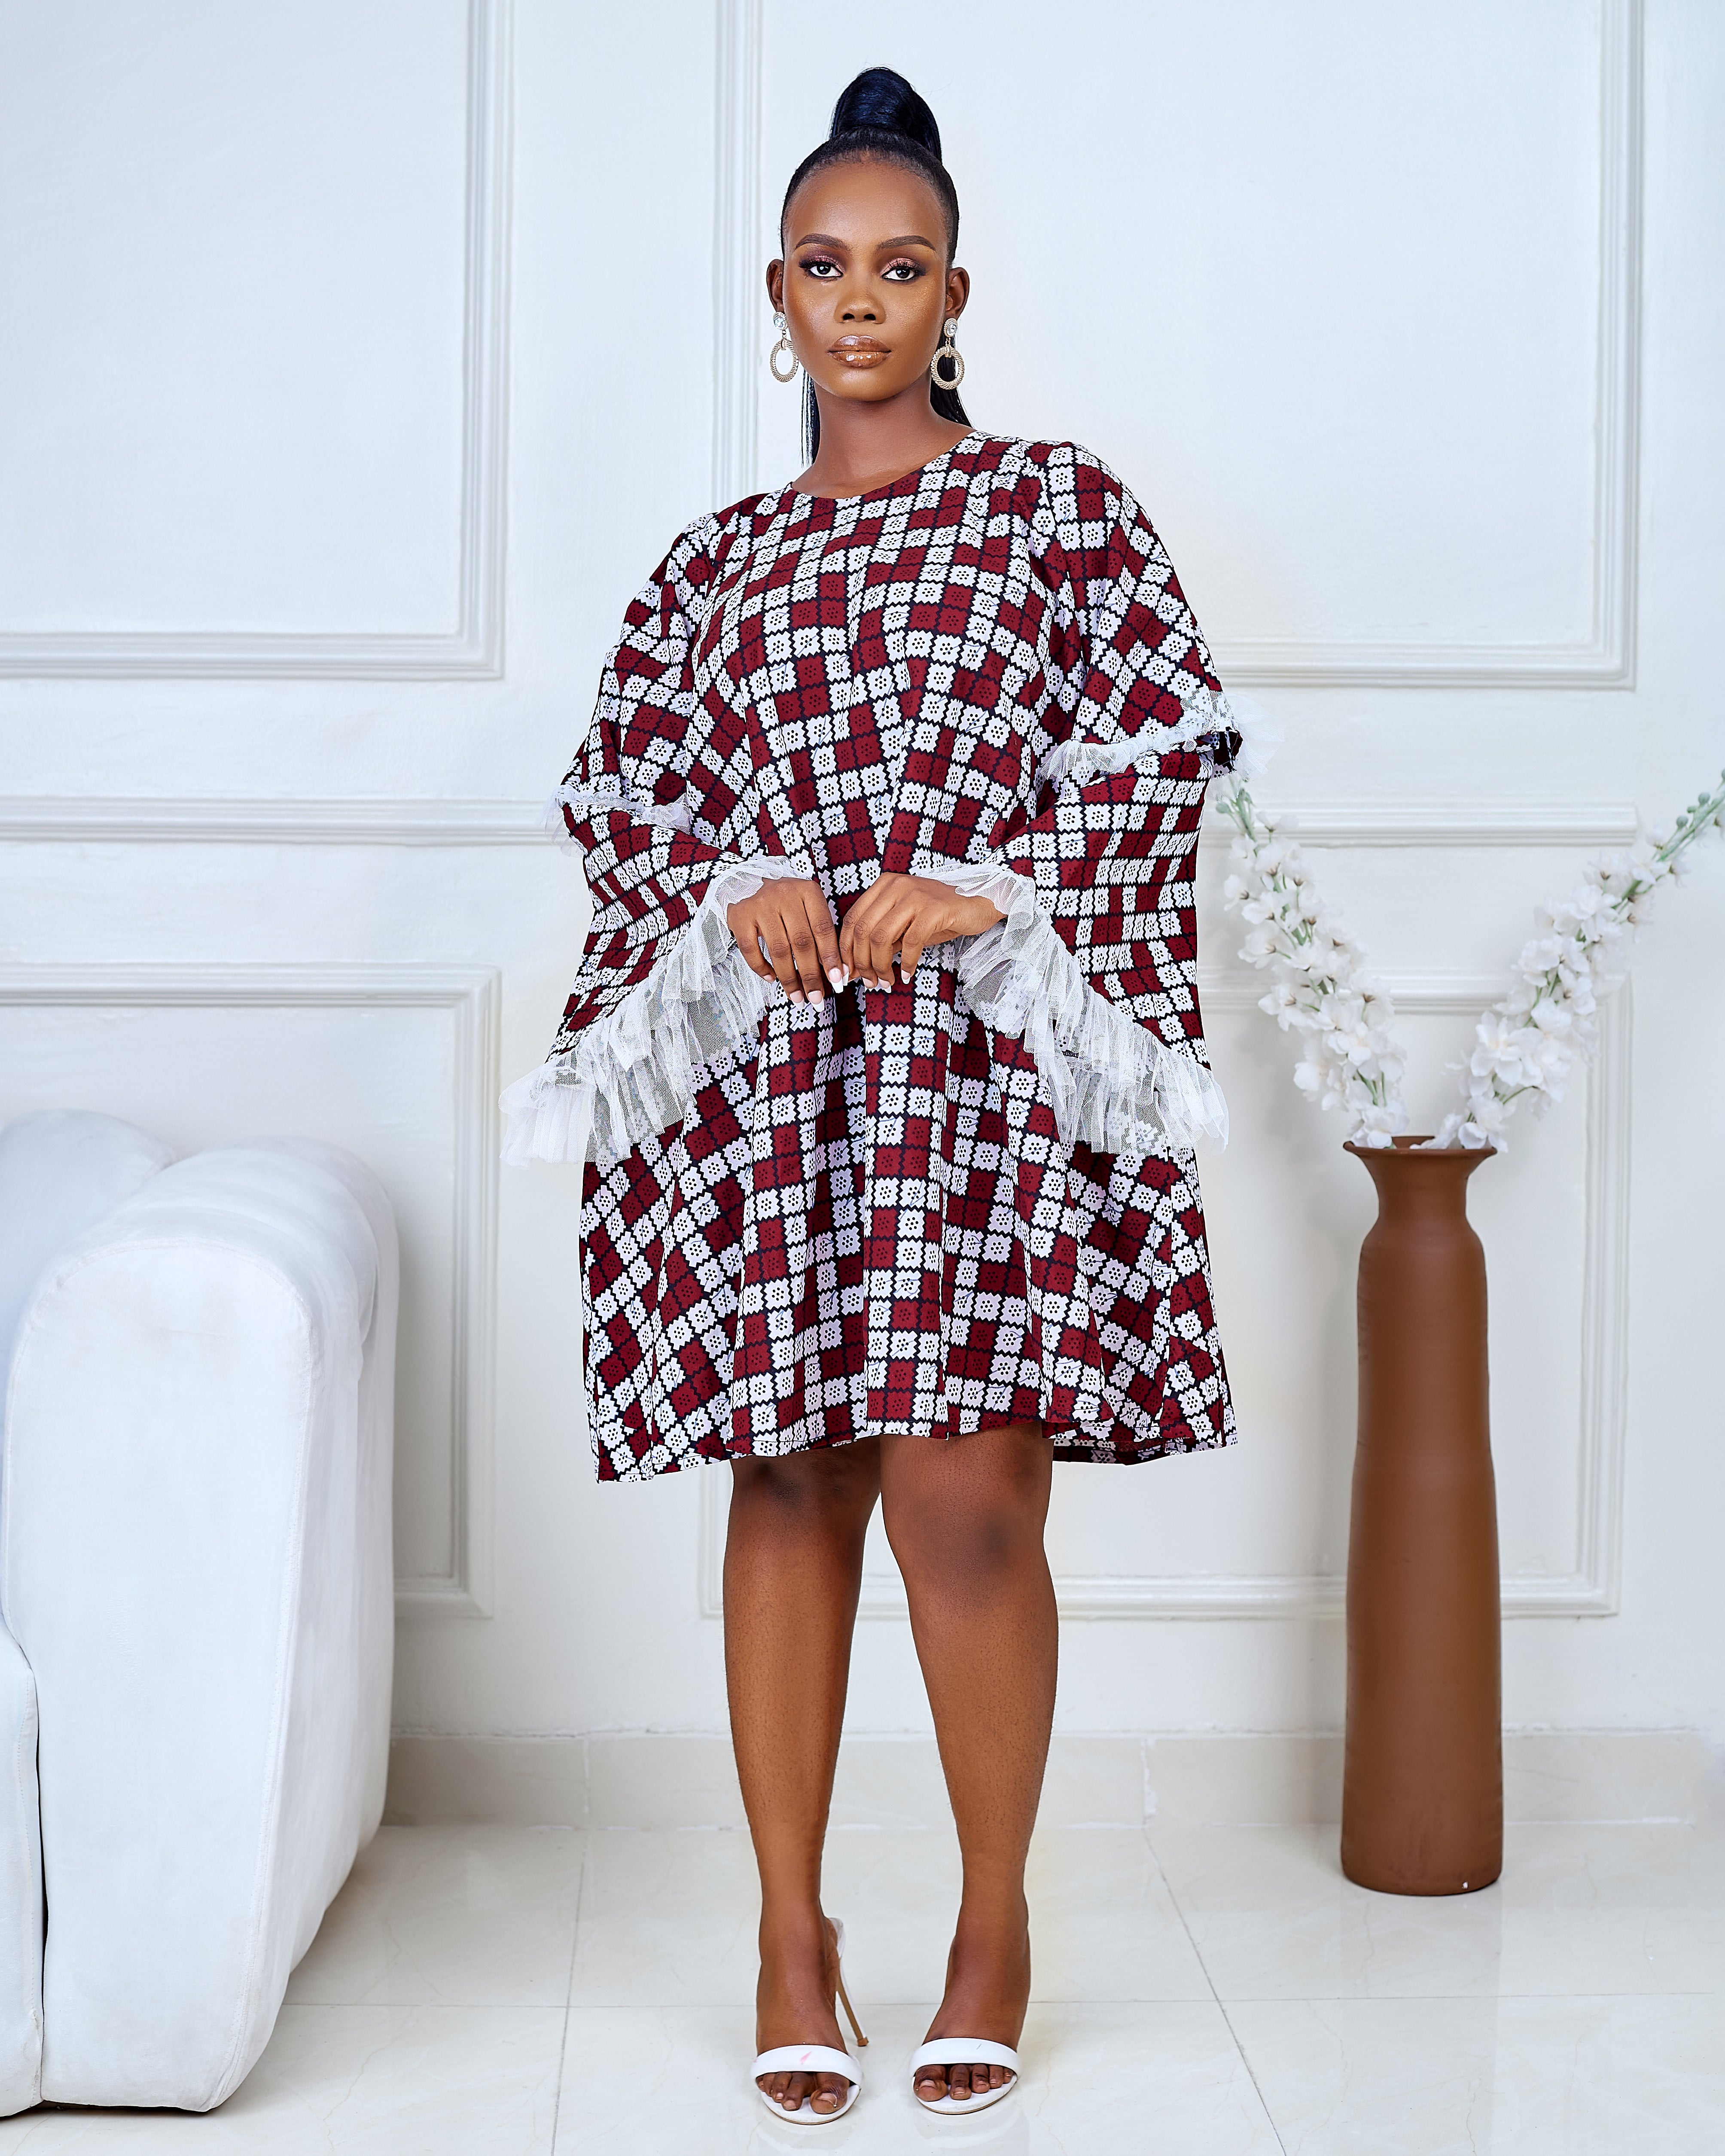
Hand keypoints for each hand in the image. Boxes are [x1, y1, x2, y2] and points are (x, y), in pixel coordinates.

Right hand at [727, 877, 841, 1003]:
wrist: (747, 882)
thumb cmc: (786, 903)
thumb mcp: (808, 909)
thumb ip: (821, 936)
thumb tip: (838, 973)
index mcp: (807, 891)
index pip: (823, 929)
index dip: (831, 957)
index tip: (837, 980)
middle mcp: (784, 894)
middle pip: (802, 942)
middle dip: (810, 975)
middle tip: (816, 998)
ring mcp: (760, 904)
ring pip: (778, 949)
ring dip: (789, 978)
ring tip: (797, 996)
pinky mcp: (740, 915)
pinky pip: (751, 950)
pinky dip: (762, 968)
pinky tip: (772, 979)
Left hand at [839, 872, 1004, 987]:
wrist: (977, 904)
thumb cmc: (939, 917)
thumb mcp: (905, 926)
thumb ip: (882, 941)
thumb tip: (857, 968)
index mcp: (884, 886)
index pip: (852, 919)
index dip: (845, 949)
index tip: (847, 972)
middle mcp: (896, 886)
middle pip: (863, 929)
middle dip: (861, 962)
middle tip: (869, 982)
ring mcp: (914, 895)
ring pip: (882, 936)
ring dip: (881, 965)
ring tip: (887, 982)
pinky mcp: (934, 908)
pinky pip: (911, 941)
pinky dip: (906, 963)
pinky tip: (907, 974)